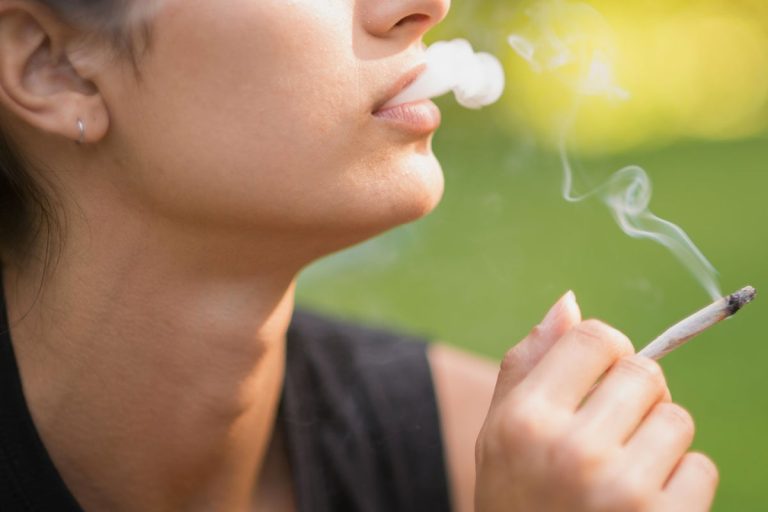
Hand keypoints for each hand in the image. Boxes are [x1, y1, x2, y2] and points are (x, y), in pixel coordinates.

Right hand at [475, 292, 718, 510]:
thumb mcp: (498, 434)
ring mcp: (622, 490)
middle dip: (632, 394)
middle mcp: (572, 449)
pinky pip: (700, 467)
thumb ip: (528, 364)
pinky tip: (641, 506)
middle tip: (607, 433)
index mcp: (526, 419)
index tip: (597, 378)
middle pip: (643, 371)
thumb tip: (571, 302)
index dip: (604, 352)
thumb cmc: (515, 500)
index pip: (597, 338)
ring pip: (676, 418)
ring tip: (620, 475)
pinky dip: (680, 482)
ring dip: (656, 440)